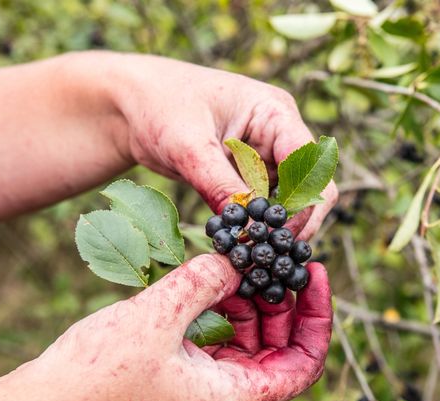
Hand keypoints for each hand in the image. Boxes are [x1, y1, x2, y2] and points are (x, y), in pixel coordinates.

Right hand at [0, 254, 331, 400]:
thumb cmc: (96, 380)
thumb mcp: (157, 316)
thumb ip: (204, 281)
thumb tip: (235, 260)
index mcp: (234, 400)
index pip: (304, 362)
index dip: (317, 316)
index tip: (313, 272)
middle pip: (277, 351)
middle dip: (279, 303)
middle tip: (273, 259)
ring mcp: (199, 398)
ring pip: (245, 348)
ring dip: (246, 307)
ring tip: (237, 266)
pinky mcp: (175, 387)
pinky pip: (213, 349)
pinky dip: (218, 317)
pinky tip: (205, 284)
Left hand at [107, 54, 337, 239]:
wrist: (131, 104)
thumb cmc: (159, 106)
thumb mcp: (188, 146)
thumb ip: (218, 184)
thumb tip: (244, 228)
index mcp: (275, 113)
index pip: (307, 164)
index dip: (302, 203)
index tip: (277, 236)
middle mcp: (278, 134)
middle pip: (308, 187)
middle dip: (293, 222)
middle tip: (268, 256)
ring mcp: (265, 156)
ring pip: (288, 202)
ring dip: (273, 228)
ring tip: (252, 255)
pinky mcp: (249, 176)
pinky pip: (263, 207)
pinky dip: (255, 227)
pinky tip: (240, 246)